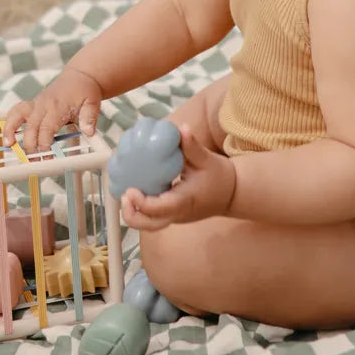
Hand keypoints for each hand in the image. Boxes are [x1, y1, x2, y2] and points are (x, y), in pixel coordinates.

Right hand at [2, 66, 102, 151]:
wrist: (79, 76)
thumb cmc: (85, 91)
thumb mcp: (92, 103)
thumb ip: (89, 117)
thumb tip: (88, 132)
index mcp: (57, 106)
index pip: (46, 128)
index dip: (44, 144)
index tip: (47, 157)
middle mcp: (43, 104)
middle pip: (31, 125)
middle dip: (29, 144)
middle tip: (32, 161)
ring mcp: (36, 103)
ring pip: (17, 114)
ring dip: (11, 129)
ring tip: (9, 145)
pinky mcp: (32, 104)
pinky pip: (16, 111)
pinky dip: (9, 122)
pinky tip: (8, 135)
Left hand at [120, 125, 236, 231]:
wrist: (231, 194)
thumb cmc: (219, 176)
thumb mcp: (207, 159)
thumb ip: (192, 145)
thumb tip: (181, 128)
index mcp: (184, 201)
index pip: (159, 209)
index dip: (142, 203)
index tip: (130, 189)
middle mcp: (177, 214)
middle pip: (149, 226)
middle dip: (131, 215)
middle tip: (123, 195)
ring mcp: (174, 217)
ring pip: (149, 225)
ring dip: (134, 213)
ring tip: (124, 193)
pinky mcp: (172, 215)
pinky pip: (153, 217)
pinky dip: (140, 208)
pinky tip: (133, 189)